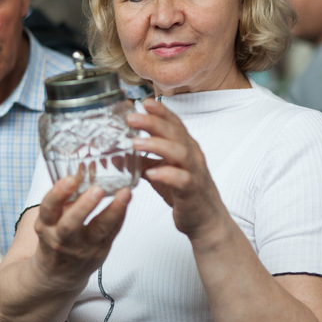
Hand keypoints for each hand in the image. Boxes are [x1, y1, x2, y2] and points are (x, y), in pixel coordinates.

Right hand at [33, 175, 130, 286]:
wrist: (57, 275)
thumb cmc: (55, 239)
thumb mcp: (50, 220)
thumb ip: (63, 200)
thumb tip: (81, 170)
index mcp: (45, 226)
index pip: (48, 209)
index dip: (58, 194)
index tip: (70, 179)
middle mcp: (62, 239)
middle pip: (70, 225)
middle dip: (83, 207)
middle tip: (97, 189)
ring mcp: (82, 248)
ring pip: (97, 231)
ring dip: (112, 211)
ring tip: (125, 193)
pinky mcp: (100, 253)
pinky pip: (112, 233)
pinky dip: (120, 216)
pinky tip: (126, 201)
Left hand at [128, 98, 227, 242]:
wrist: (205, 219)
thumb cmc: (183, 192)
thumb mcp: (159, 171)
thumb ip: (142, 161)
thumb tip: (116, 154)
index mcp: (184, 146)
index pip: (174, 123)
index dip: (160, 111)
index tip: (143, 101)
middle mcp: (191, 155)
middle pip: (174, 132)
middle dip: (153, 122)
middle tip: (131, 118)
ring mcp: (194, 172)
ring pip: (180, 152)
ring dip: (157, 144)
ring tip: (135, 143)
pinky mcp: (193, 191)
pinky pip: (182, 179)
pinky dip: (167, 174)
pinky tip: (151, 173)